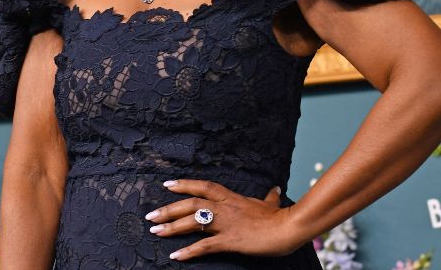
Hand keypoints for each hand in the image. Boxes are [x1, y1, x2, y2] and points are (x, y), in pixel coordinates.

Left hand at [145, 179, 301, 260]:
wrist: (289, 228)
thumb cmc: (280, 218)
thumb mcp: (271, 204)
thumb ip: (269, 197)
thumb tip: (274, 189)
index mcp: (232, 198)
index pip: (203, 186)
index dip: (184, 184)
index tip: (167, 185)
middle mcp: (225, 208)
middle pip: (191, 203)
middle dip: (169, 209)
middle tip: (150, 215)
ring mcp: (226, 223)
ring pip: (192, 221)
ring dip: (171, 226)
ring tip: (154, 231)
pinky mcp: (230, 241)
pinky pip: (205, 246)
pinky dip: (188, 251)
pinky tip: (175, 256)